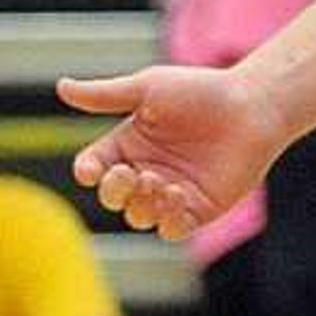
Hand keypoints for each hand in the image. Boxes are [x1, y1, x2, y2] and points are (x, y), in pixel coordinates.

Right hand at [62, 63, 298, 240]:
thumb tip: (60, 86)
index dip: (88, 171)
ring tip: (160, 181)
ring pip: (138, 216)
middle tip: (130, 173)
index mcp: (128, 145)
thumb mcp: (149, 88)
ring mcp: (170, 193)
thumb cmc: (203, 91)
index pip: (92, 168)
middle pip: (112, 197)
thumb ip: (106, 95)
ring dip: (141, 204)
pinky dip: (167, 220)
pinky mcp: (198, 209)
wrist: (255, 105)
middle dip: (114, 190)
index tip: (93, 167)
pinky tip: (177, 196)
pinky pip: (171, 229)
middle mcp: (145, 171)